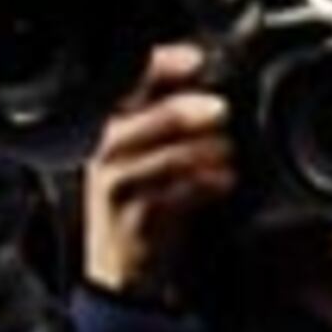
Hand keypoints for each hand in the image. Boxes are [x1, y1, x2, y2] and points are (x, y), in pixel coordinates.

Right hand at [80, 49, 234, 302]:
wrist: (125, 272)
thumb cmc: (144, 207)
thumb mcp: (149, 158)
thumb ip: (169, 123)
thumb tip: (212, 91)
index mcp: (107, 127)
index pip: (127, 84)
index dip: (161, 65)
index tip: (194, 59)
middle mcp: (104, 151)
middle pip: (148, 117)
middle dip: (187, 111)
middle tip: (219, 111)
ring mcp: (116, 184)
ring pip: (167, 154)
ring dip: (205, 150)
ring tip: (226, 153)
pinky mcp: (135, 215)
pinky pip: (177, 192)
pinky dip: (207, 184)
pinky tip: (224, 181)